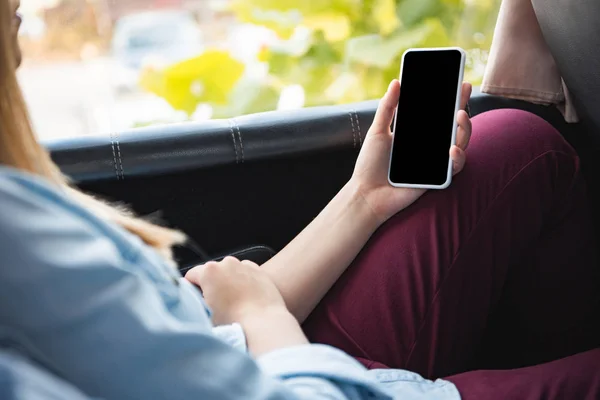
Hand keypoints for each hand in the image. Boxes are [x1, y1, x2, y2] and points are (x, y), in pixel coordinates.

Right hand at [185, 257, 287, 325]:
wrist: (262, 323)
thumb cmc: (231, 321)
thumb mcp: (204, 311)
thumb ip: (193, 297)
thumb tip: (190, 291)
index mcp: (209, 271)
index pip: (191, 275)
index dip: (191, 289)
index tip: (197, 300)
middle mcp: (227, 262)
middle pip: (211, 272)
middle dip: (212, 284)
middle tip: (216, 303)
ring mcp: (244, 265)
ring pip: (229, 272)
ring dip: (228, 281)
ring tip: (234, 301)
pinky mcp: (259, 271)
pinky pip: (245, 273)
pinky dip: (243, 281)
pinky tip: (246, 297)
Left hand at [351, 80, 472, 222]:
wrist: (366, 194)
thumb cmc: (369, 165)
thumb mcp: (377, 131)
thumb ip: (388, 108)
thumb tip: (396, 82)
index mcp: (417, 134)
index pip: (438, 113)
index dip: (451, 97)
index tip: (460, 81)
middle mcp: (430, 146)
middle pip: (453, 124)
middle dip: (463, 106)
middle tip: (463, 91)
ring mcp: (435, 162)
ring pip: (460, 142)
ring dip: (465, 128)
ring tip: (460, 115)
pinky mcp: (438, 178)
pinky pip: (455, 166)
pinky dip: (457, 157)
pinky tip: (452, 149)